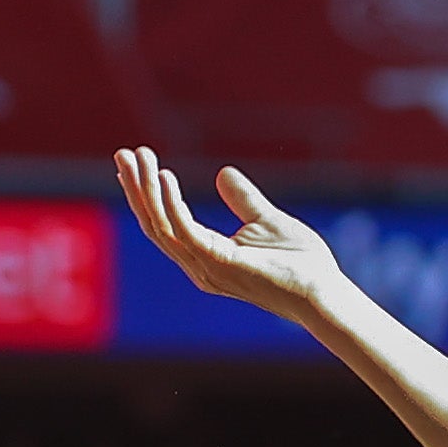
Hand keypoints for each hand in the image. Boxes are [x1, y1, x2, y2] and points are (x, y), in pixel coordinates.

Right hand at [115, 148, 341, 323]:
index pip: (165, 223)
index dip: (147, 193)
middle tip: (123, 154)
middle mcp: (199, 265)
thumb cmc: (301, 263)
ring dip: (147, 190)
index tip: (136, 162)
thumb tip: (222, 172)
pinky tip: (164, 178)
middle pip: (154, 224)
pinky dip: (171, 204)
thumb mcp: (267, 220)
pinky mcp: (220, 265)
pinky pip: (185, 231)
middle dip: (136, 188)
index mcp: (207, 255)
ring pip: (162, 226)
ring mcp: (207, 267)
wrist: (324, 292)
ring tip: (138, 158)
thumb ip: (242, 199)